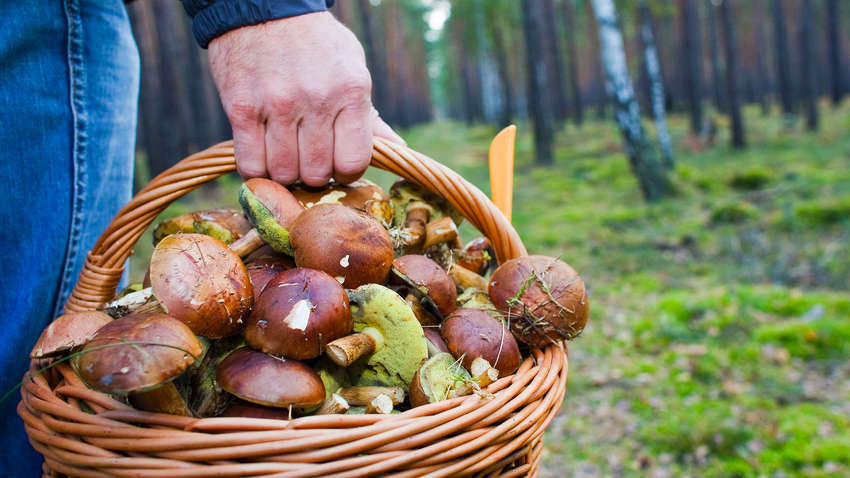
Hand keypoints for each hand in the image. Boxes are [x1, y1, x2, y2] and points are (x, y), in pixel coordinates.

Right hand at [208, 12, 403, 184]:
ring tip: (286, 154)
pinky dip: (257, 169)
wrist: (264, 8)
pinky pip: (250, 163)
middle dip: (315, 173)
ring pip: (283, 173)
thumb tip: (396, 149)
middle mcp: (316, 100)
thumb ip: (370, 116)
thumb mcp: (353, 69)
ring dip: (285, 172)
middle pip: (317, 173)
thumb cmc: (316, 44)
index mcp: (351, 91)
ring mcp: (277, 105)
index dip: (346, 172)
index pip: (353, 162)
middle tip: (308, 157)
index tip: (337, 164)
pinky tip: (263, 155)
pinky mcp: (241, 108)